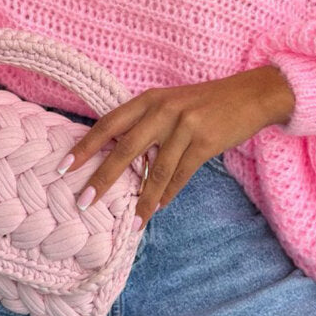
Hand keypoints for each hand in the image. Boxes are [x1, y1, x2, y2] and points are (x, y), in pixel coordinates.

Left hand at [55, 67, 295, 227]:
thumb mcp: (172, 103)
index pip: (109, 124)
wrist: (251, 94)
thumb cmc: (207, 102)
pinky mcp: (204, 142)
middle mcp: (163, 111)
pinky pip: (180, 175)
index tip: (64, 167)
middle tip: (84, 201)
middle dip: (103, 178)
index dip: (85, 146)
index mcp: (150, 99)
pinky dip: (167, 194)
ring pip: (155, 170)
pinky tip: (158, 208)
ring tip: (131, 221)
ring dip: (142, 200)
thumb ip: (147, 124)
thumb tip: (121, 160)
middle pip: (124, 149)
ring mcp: (184, 126)